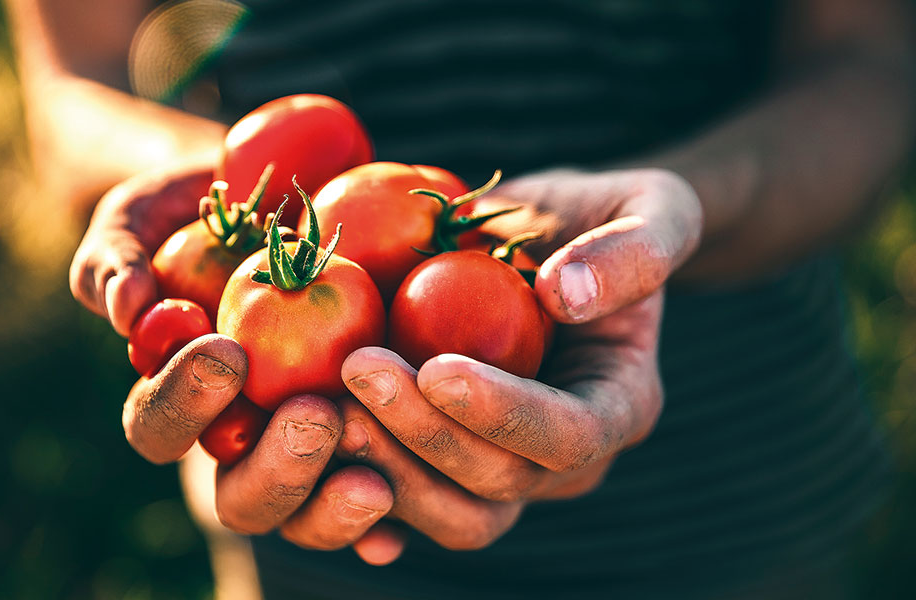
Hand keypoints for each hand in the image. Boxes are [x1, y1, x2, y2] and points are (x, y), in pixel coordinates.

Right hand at [69, 167, 402, 564]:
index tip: (227, 353)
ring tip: (372, 476)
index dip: (184, 402)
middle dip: (275, 468)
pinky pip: (380, 495)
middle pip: (240, 496)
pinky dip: (387, 518)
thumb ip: (114, 258)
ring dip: (333, 502)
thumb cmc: (205, 212)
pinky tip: (402, 516)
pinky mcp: (371, 445)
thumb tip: (122, 310)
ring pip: (307, 514)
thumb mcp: (147, 217)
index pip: (159, 427)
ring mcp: (307, 449)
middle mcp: (242, 438)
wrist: (292, 195)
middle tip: (313, 419)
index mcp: (179, 399)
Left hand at [333, 168, 700, 548]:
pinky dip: (360, 486)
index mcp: (620, 405)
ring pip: (451, 511)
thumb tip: (566, 296)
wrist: (548, 241)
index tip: (437, 368)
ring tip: (325, 402)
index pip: (569, 436)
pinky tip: (316, 451)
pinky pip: (408, 501)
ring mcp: (507, 467)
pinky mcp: (453, 461)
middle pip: (499, 482)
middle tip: (357, 369)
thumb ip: (634, 249)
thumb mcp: (651, 205)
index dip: (504, 415)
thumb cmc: (604, 217)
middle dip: (424, 435)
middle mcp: (565, 457)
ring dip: (384, 466)